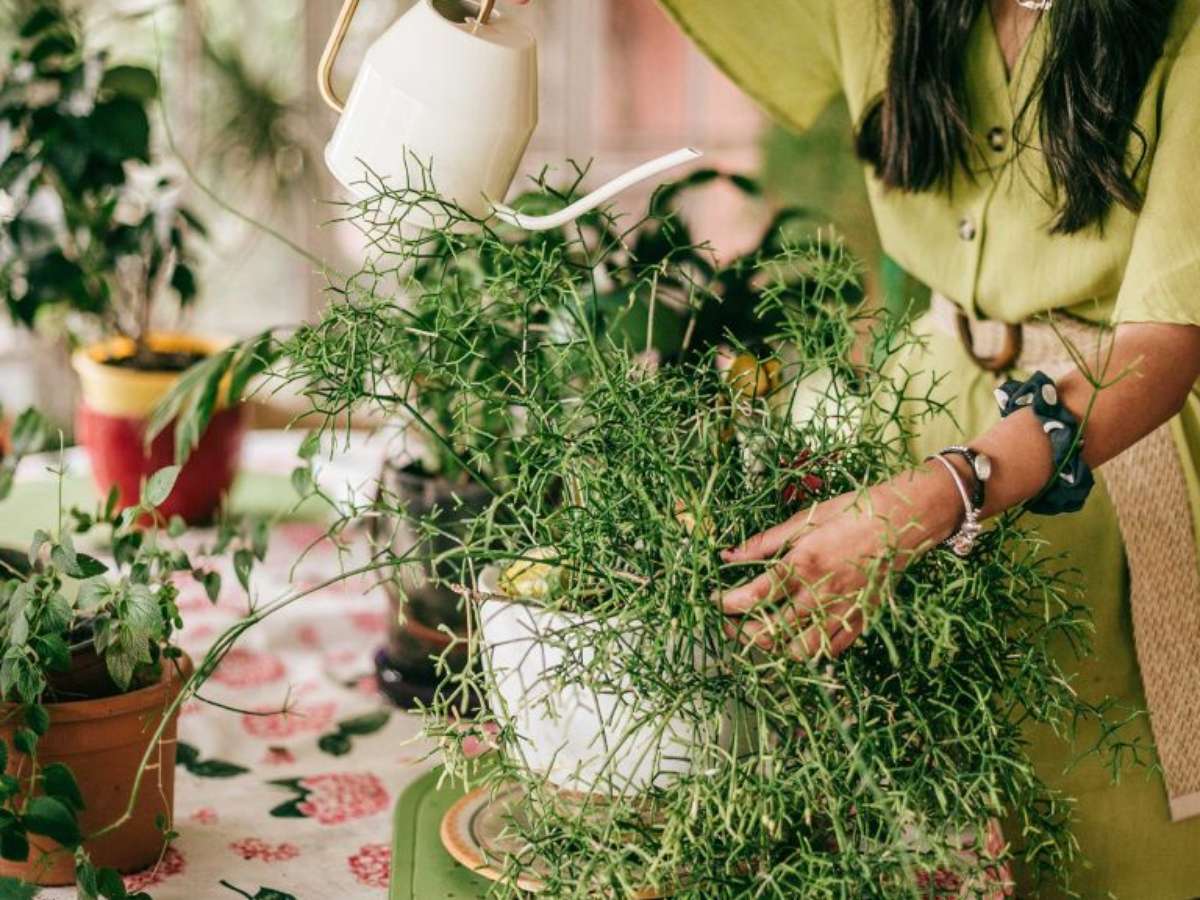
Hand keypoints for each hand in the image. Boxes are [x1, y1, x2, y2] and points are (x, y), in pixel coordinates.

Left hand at [716, 461, 963, 659]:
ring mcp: (843, 611)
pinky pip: (830, 650)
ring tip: (761, 632)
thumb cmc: (856, 511)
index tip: (712, 601)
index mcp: (803, 564)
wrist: (910, 518)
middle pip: (770, 631)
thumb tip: (729, 554)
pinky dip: (809, 649)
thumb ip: (766, 541)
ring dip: (773, 646)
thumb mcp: (806, 518)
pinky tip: (797, 635)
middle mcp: (821, 594)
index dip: (725, 604)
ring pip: (798, 650)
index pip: (753, 597)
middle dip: (741, 631)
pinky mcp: (861, 620)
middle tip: (730, 621)